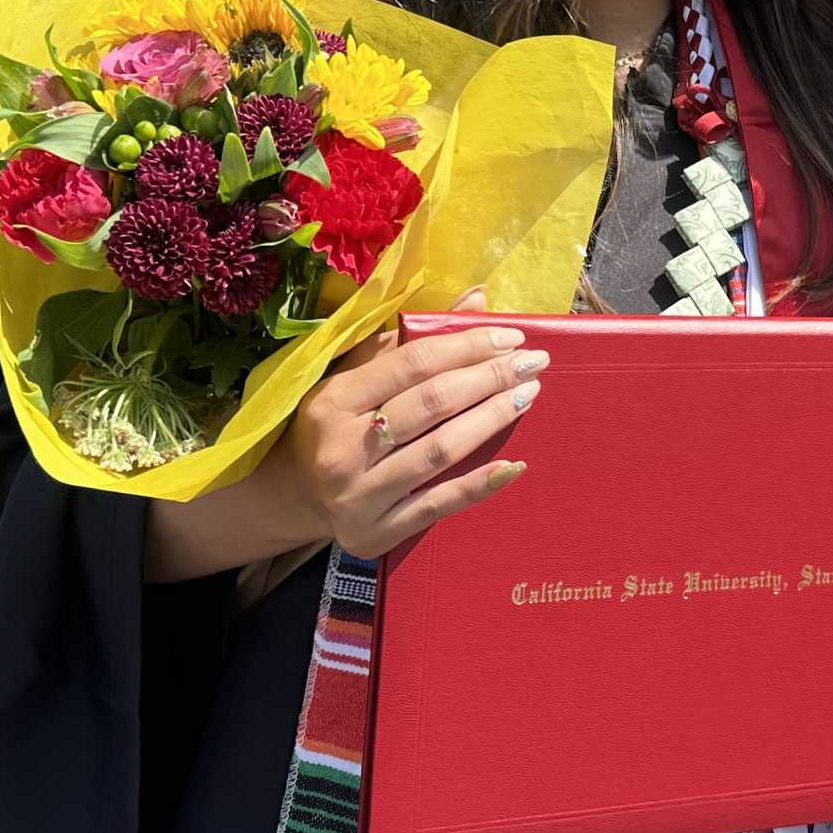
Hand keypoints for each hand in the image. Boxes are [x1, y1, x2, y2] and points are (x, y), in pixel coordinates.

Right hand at [268, 289, 544, 559]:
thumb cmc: (337, 423)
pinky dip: (481, 483)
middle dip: (489, 378)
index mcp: (333, 400)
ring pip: (440, 451)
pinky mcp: (376, 533)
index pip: (412, 363)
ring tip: (528, 395)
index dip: (466, 346)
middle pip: (431, 404)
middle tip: (534, 363)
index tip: (511, 337)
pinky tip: (515, 463)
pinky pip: (439, 505)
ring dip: (492, 419)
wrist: (298, 495)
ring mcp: (358, 496)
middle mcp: (342, 449)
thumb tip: (476, 298)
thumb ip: (411, 338)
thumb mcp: (356, 375)